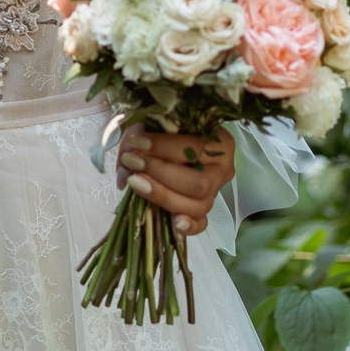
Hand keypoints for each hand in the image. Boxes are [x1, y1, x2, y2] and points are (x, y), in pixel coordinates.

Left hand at [116, 126, 236, 237]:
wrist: (170, 147)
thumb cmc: (168, 133)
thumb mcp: (158, 124)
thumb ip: (143, 134)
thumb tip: (128, 158)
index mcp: (220, 144)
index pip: (196, 148)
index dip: (164, 147)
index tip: (138, 142)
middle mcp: (221, 170)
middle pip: (198, 182)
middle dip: (161, 173)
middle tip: (132, 161)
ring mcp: (213, 193)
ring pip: (197, 205)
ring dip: (162, 196)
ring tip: (134, 182)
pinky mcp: (202, 212)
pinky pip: (200, 224)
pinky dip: (189, 226)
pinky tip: (175, 223)